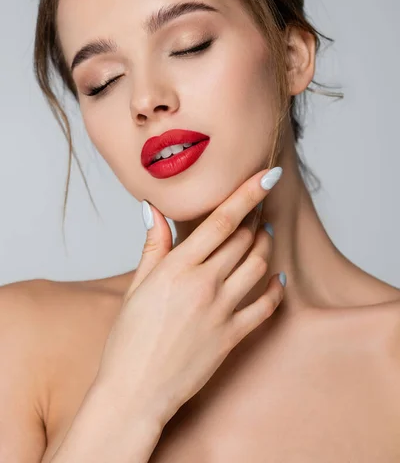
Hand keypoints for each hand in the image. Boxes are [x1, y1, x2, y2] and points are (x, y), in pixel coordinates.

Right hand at [95, 167, 284, 425]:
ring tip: (264, 236)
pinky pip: (265, 307)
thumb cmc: (128, 340)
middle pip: (243, 239)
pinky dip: (275, 289)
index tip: (267, 175)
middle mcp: (204, 284)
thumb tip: (151, 210)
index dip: (247, 193)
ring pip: (257, 266)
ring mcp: (221, 311)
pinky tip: (278, 278)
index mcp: (177, 268)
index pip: (221, 220)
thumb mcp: (136, 287)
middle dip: (255, 217)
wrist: (134, 392)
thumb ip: (152, 246)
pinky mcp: (232, 337)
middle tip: (259, 206)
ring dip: (265, 246)